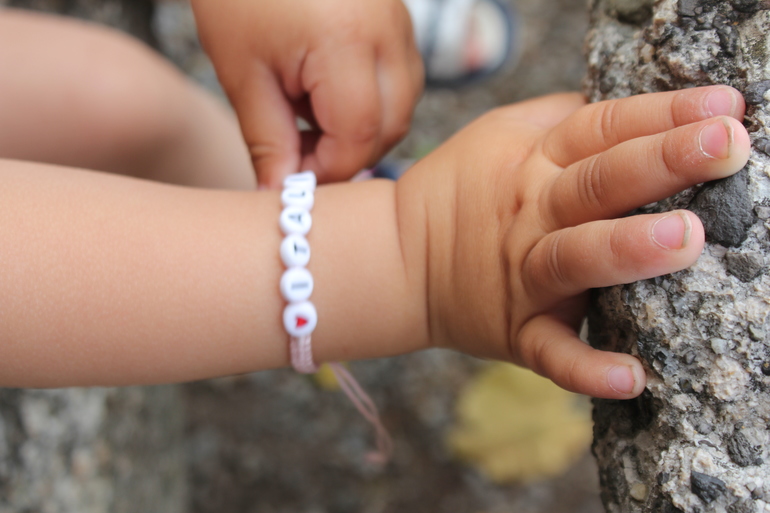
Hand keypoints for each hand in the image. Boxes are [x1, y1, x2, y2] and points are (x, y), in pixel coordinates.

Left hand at [190, 0, 423, 188]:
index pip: (359, 137)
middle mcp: (388, 31)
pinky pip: (400, 80)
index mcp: (347, 41)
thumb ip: (268, 141)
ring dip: (361, 130)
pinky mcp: (398, 19)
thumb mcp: (242, 72)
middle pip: (391, 126)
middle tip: (296, 150)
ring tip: (307, 115)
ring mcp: (400, 22)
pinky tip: (327, 91)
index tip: (291, 175)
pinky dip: (370, 102)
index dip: (327, 169)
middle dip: (347, 153)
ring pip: (402, 107)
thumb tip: (281, 195)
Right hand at [397, 86, 749, 398]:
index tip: (722, 105)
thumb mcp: (500, 134)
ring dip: (625, 250)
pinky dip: (584, 368)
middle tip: (724, 145)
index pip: (602, 128)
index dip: (659, 113)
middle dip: (660, 162)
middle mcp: (531, 214)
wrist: (397, 258)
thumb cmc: (460, 191)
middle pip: (597, 183)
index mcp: (533, 161)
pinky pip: (550, 353)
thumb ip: (562, 118)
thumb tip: (632, 108)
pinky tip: (630, 378)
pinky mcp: (516, 331)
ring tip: (685, 238)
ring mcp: (523, 276)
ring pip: (574, 259)